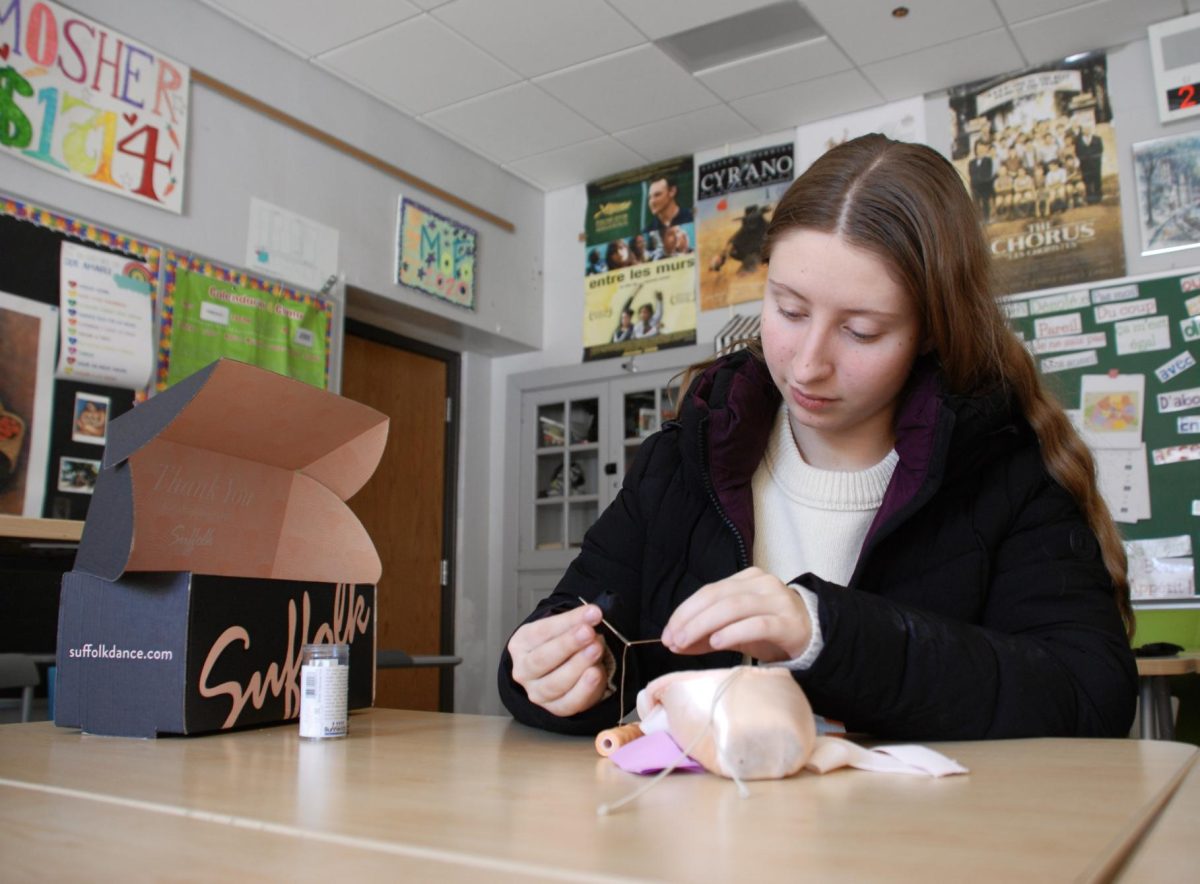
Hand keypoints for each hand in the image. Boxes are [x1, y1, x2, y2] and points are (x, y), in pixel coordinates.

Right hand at [508, 604, 607, 716]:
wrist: (561, 667)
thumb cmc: (561, 643)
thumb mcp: (564, 628)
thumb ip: (576, 622)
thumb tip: (593, 614)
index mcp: (521, 644)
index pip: (542, 631)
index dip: (568, 622)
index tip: (592, 613)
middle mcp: (523, 671)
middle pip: (542, 659)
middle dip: (568, 644)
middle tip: (589, 632)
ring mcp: (536, 693)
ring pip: (554, 684)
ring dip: (578, 665)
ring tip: (596, 650)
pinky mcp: (554, 708)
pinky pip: (568, 703)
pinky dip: (584, 689)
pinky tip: (596, 674)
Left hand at [660, 567, 811, 662]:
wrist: (812, 635)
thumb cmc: (769, 630)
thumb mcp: (735, 629)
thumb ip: (707, 633)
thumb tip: (675, 642)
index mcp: (746, 579)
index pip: (708, 591)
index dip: (684, 611)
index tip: (667, 633)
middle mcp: (762, 584)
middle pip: (717, 597)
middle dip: (690, 619)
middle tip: (672, 640)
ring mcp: (777, 601)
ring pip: (734, 607)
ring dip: (704, 626)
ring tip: (685, 642)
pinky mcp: (788, 623)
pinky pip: (757, 624)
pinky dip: (733, 632)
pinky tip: (716, 642)